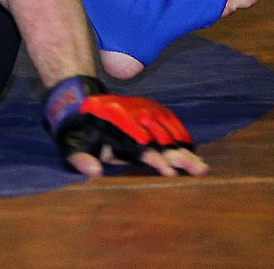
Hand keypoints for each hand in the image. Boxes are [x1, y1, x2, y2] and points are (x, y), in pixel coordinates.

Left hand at [43, 75, 207, 177]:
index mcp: (115, 128)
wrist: (82, 101)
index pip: (139, 146)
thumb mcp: (72, 145)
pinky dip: (182, 136)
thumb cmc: (79, 131)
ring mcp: (144, 111)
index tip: (168, 170)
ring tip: (201, 167)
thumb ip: (81, 160)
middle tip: (197, 170)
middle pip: (160, 139)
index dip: (153, 157)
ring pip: (169, 131)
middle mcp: (134, 116)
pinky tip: (194, 152)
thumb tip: (94, 172)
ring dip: (185, 149)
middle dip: (178, 156)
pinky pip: (170, 122)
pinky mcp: (150, 109)